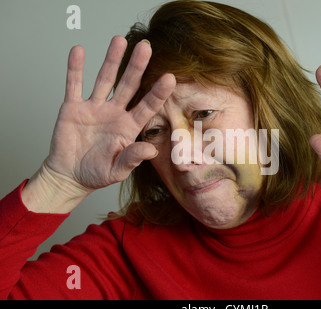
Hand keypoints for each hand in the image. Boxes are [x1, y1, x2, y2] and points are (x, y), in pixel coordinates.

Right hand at [23, 36, 175, 212]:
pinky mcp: (73, 108)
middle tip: (146, 47)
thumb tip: (151, 150)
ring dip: (111, 60)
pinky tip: (79, 51)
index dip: (158, 93)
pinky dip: (75, 69)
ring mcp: (94, 108)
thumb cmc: (97, 173)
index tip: (170, 78)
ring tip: (119, 40)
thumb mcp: (118, 170)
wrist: (70, 176)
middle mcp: (114, 113)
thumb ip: (132, 158)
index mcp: (129, 127)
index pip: (147, 106)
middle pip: (128, 85)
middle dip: (137, 66)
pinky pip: (74, 85)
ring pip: (104, 80)